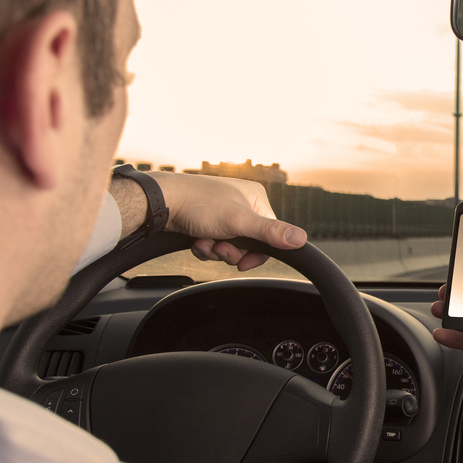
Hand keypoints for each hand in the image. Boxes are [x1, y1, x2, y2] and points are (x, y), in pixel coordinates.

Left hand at [149, 172, 307, 270]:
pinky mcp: (206, 221)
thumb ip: (271, 233)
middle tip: (218, 246)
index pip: (270, 236)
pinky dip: (205, 246)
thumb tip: (302, 239)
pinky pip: (214, 243)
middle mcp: (241, 204)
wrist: (161, 202)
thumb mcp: (239, 222)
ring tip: (203, 240)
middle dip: (230, 251)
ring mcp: (223, 212)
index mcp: (256, 199)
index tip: (241, 263)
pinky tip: (195, 239)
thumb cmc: (198, 204)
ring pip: (229, 245)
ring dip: (215, 249)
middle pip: (248, 243)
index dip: (255, 253)